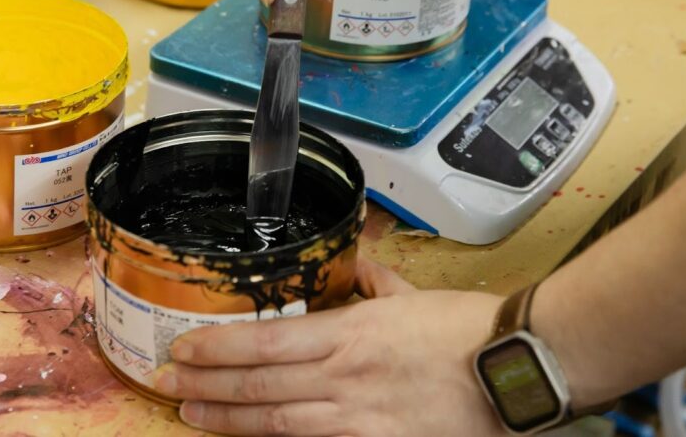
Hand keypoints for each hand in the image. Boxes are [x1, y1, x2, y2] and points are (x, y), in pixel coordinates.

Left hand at [155, 259, 505, 435]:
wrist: (517, 370)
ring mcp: (361, 418)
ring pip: (279, 422)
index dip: (218, 345)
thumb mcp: (411, 295)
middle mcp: (345, 377)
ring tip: (192, 416)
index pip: (267, 338)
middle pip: (261, 383)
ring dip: (230, 419)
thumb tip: (352, 266)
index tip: (186, 346)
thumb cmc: (466, 329)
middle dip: (208, 384)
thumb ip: (373, 282)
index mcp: (350, 332)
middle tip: (168, 384)